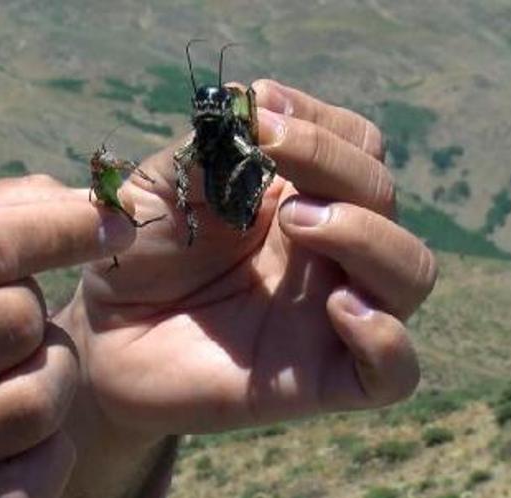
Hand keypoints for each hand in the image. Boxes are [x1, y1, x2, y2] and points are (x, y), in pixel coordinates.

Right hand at [0, 176, 134, 497]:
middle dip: (33, 306)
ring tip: (13, 363)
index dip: (66, 230)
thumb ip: (9, 206)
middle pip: (18, 323)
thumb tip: (104, 209)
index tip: (117, 223)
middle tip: (3, 310)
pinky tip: (23, 423)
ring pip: (37, 403)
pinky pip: (32, 488)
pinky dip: (51, 451)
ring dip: (50, 372)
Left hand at [70, 79, 436, 435]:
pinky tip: (339, 309)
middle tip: (268, 154)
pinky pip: (394, 373)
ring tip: (296, 222)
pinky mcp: (318, 382)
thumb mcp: (160, 188)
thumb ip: (209, 149)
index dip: (321, 122)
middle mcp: (327, 254)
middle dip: (332, 162)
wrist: (99, 339)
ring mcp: (328, 317)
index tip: (261, 109)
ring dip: (368, 234)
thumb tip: (251, 102)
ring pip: (411, 272)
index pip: (358, 146)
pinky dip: (387, 340)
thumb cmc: (134, 257)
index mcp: (300, 198)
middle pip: (385, 194)